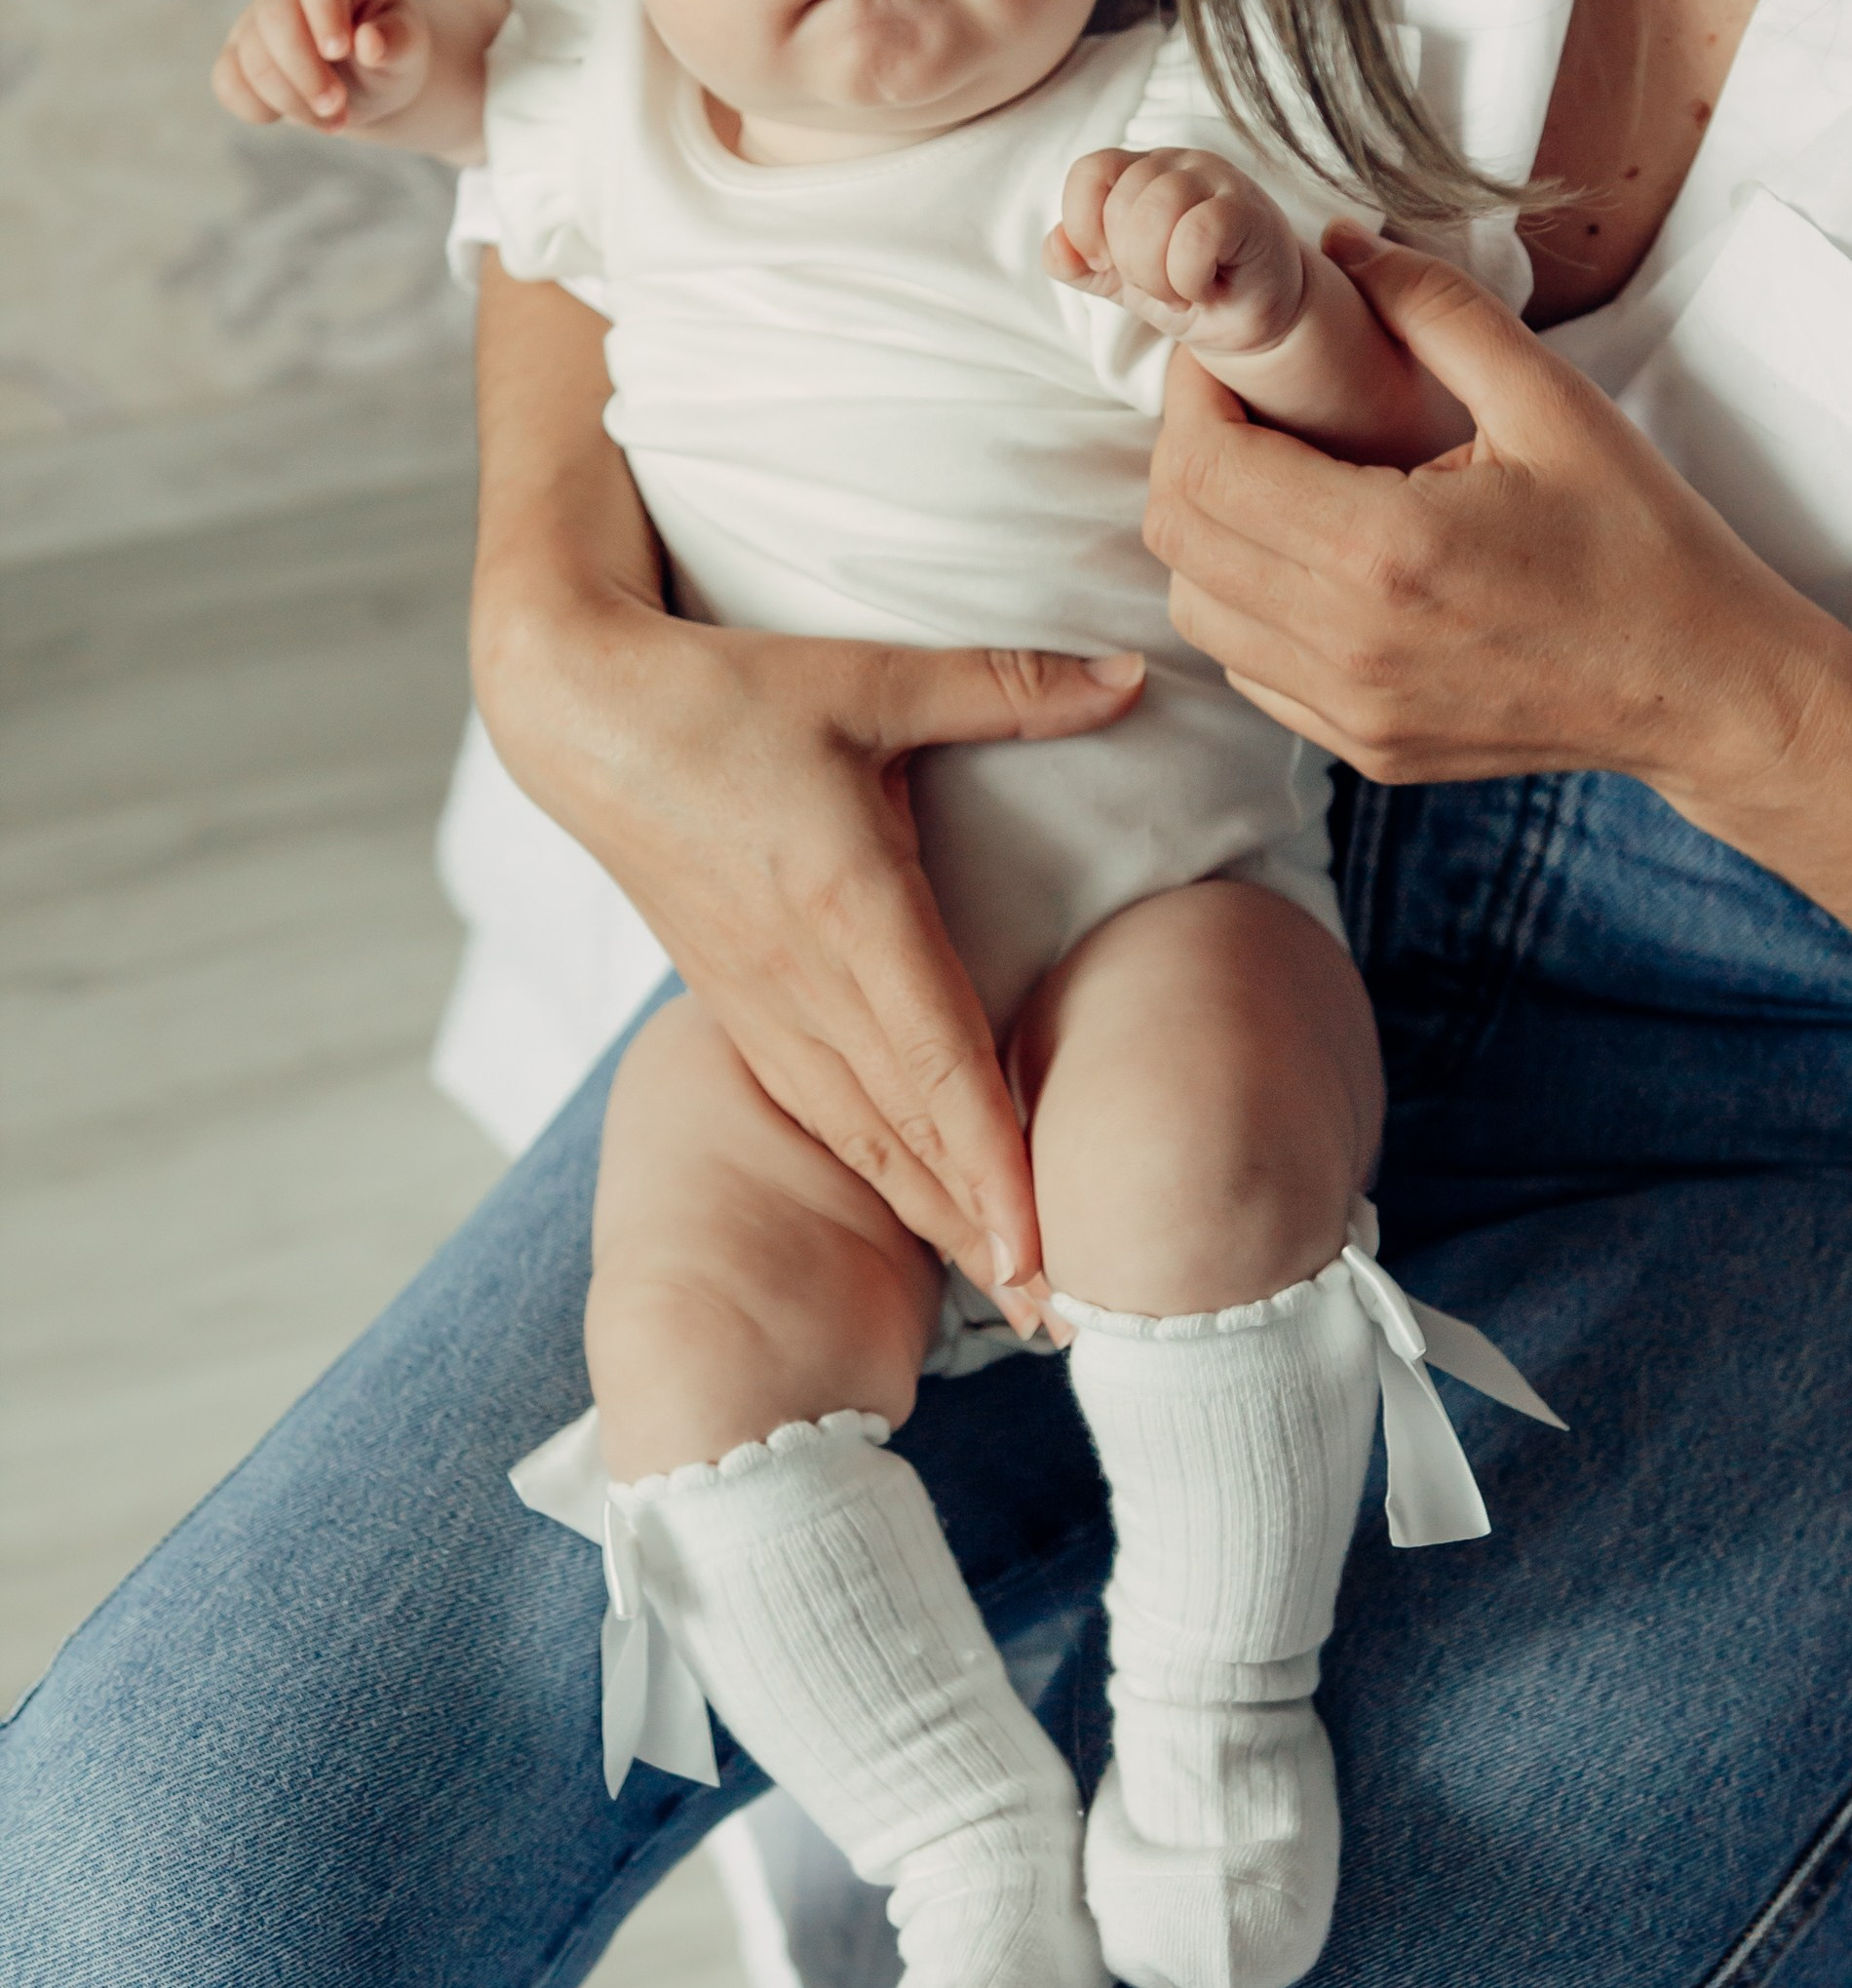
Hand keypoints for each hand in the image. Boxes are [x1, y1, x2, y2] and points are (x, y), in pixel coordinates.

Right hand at [213, 0, 430, 134]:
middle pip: (274, 16)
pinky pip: (229, 84)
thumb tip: (369, 43)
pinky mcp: (238, 58)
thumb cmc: (390, 52)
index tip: (340, 51)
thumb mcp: (410, 46)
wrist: (370, 80)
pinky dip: (260, 110)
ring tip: (335, 121)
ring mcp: (256, 21)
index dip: (324, 9)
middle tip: (338, 107)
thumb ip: (398, 41)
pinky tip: (300, 117)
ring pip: (251, 57)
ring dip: (292, 100)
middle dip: (305, 70)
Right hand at [474, 445, 1144, 1304]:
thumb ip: (1006, 686)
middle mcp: (804, 979)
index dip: (994, 1162)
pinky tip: (919, 1205)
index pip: (937, 1063)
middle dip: (983, 1227)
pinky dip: (878, 1168)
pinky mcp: (739, 1003)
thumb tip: (1135, 676)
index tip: (1041, 1247)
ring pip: (863, 1134)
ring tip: (1005, 1289)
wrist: (580, 717)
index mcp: (846, 906)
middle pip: (909, 1131)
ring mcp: (764, 1001)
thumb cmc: (724, 693)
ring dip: (934, 1214)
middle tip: (1058, 1313)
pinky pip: (821, 1106)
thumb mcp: (871, 674)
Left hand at [1047, 147, 1308, 355]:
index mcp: (1140, 172)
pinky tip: (1205, 287)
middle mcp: (1177, 164)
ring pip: (1156, 212)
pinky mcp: (1249, 210)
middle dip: (1130, 264)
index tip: (1103, 264)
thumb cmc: (1192, 291)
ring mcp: (1216, 180)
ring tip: (1182, 290)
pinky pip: (1196, 234)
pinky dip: (1189, 275)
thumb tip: (1054, 249)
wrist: (1256, 322)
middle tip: (1160, 287)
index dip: (1083, 224)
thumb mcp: (1123, 282)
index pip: (1090, 171)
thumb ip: (1081, 266)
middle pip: (1121, 202)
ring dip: (1158, 273)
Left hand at [1144, 233, 1835, 813]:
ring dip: (1214, 531)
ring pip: (1197, 608)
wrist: (1705, 689)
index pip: (1205, 463)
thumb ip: (1437, 308)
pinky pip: (1249, 667)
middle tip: (1249, 403)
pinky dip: (1250, 604)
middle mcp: (1348, 642)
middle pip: (1179, 533)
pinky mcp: (1363, 748)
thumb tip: (1340, 247)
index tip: (1231, 354)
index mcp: (1386, 550)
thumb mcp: (1553, 401)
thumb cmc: (1644, 543)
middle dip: (1192, 449)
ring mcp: (1350, 709)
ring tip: (1282, 479)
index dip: (1194, 393)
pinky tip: (1318, 559)